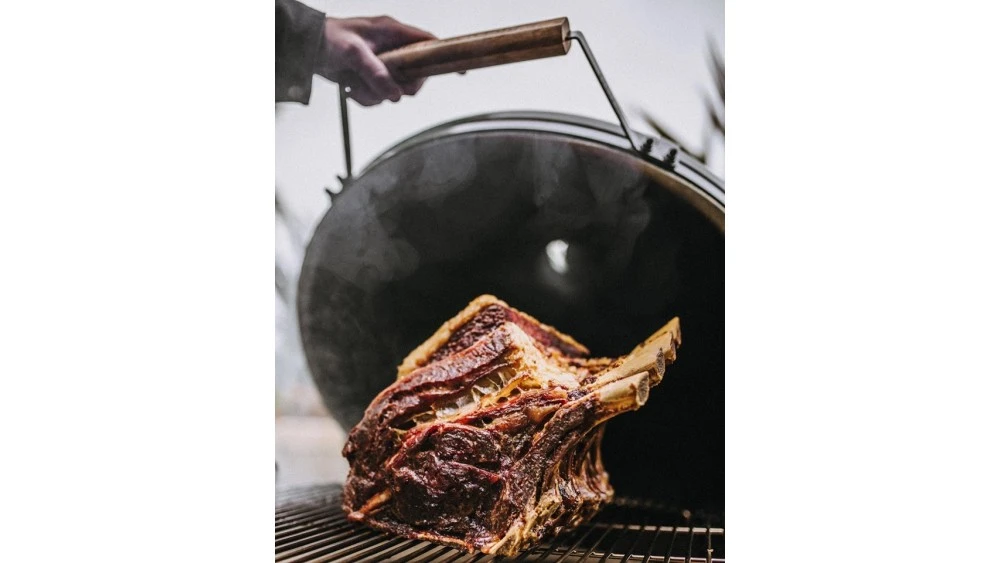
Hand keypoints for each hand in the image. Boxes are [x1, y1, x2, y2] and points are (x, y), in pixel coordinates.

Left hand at [315, 16, 434, 105]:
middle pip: (414, 74)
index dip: (443, 55)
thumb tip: (396, 95)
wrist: (305, 47)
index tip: (457, 70)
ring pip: (394, 89)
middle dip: (398, 86)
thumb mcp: (354, 54)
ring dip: (375, 94)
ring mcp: (382, 64)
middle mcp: (391, 48)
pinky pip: (379, 95)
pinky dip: (366, 97)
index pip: (427, 42)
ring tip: (355, 85)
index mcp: (392, 32)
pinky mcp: (371, 77)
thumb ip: (376, 73)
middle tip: (384, 88)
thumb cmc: (329, 38)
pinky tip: (350, 88)